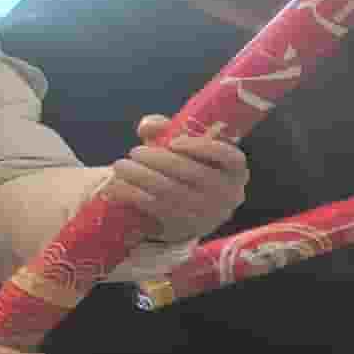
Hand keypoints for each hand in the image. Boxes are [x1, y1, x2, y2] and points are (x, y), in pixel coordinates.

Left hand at [112, 115, 251, 239]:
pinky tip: (118, 186)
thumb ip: (168, 130)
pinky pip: (157, 208)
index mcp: (235, 170)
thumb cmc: (189, 168)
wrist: (191, 211)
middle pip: (193, 173)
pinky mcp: (185, 227)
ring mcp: (208, 213)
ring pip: (171, 191)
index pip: (228, 157)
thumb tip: (150, 126)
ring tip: (120, 165)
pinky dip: (134, 195)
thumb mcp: (185, 148)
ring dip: (141, 176)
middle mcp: (228, 193)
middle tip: (134, 151)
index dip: (202, 148)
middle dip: (159, 159)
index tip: (175, 142)